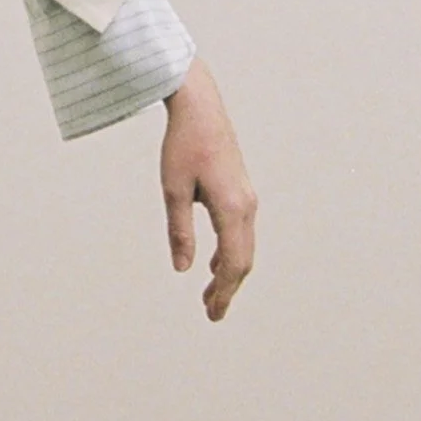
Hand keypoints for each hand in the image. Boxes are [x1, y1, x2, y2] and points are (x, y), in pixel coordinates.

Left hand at [160, 59, 257, 320]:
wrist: (200, 106)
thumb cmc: (183, 145)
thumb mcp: (173, 190)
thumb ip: (179, 231)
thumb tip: (182, 268)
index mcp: (232, 208)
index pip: (233, 263)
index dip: (223, 291)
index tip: (212, 313)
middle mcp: (246, 206)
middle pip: (243, 260)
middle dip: (227, 289)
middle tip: (211, 314)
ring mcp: (247, 198)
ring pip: (244, 247)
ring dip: (229, 273)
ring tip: (210, 296)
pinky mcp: (240, 191)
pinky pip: (241, 232)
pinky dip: (231, 254)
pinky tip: (215, 264)